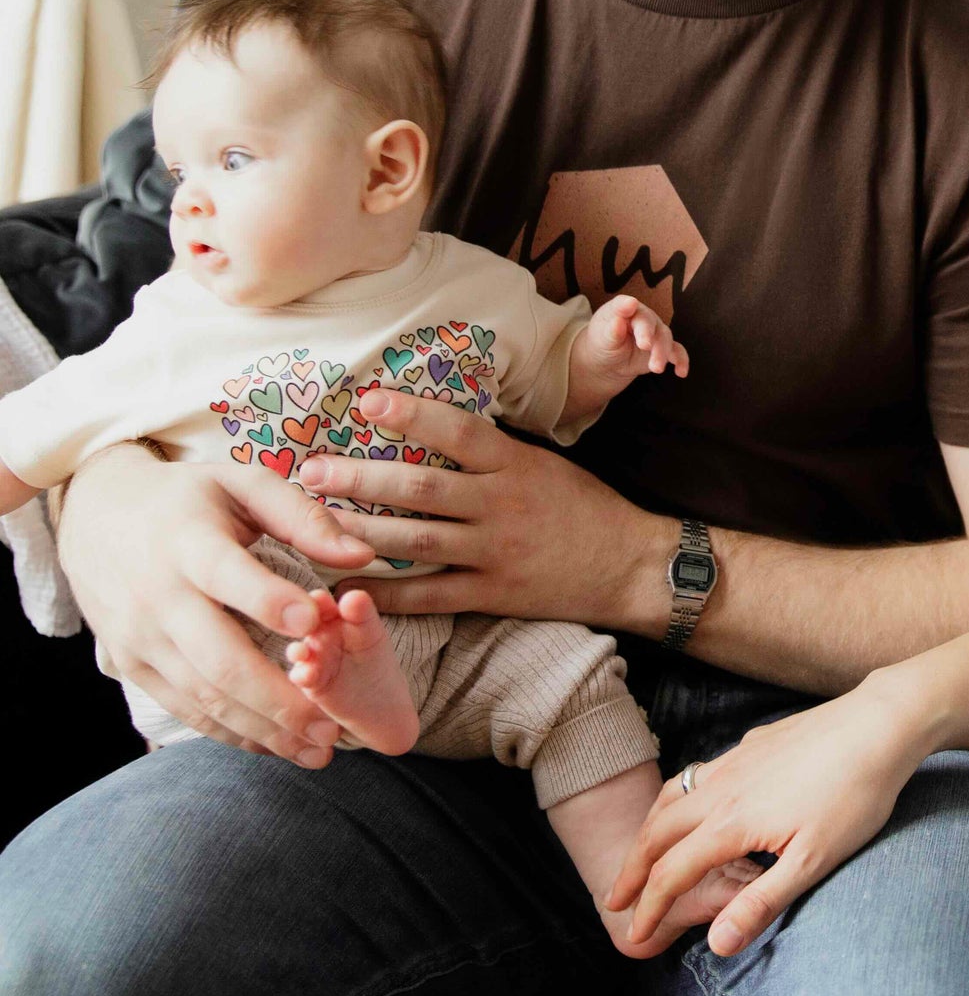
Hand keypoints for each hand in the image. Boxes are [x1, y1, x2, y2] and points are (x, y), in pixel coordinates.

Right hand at [57, 445, 374, 761]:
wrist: (95, 514)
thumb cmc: (188, 497)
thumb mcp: (242, 484)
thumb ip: (304, 518)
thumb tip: (363, 556)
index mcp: (187, 543)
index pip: (228, 576)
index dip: (270, 601)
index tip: (316, 623)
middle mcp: (158, 597)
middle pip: (217, 658)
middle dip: (278, 697)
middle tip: (331, 727)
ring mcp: (139, 638)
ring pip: (203, 695)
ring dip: (261, 728)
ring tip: (315, 750)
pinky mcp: (131, 665)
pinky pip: (183, 707)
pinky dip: (228, 731)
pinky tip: (272, 745)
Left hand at [294, 388, 667, 624]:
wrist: (629, 564)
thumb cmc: (585, 508)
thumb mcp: (545, 464)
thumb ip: (494, 453)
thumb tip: (436, 428)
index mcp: (516, 464)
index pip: (457, 431)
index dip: (411, 414)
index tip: (367, 402)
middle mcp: (502, 504)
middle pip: (421, 487)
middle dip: (361, 478)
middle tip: (312, 470)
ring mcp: (496, 551)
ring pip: (416, 539)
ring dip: (360, 529)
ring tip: (313, 521)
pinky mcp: (493, 592)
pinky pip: (430, 593)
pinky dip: (386, 591)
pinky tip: (347, 584)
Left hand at [581, 294, 688, 382]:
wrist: (609, 362)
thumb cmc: (603, 343)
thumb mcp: (602, 338)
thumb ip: (611, 330)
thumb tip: (618, 321)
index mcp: (623, 309)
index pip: (625, 305)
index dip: (627, 305)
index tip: (630, 305)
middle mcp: (643, 317)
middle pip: (649, 322)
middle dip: (648, 334)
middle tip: (644, 346)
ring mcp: (656, 332)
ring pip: (664, 338)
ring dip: (662, 352)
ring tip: (656, 369)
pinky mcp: (664, 348)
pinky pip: (676, 352)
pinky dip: (681, 360)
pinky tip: (681, 372)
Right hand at [607, 671, 936, 956]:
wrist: (879, 723)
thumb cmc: (854, 794)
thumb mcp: (814, 861)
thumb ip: (762, 902)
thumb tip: (717, 944)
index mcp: (731, 822)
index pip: (673, 873)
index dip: (650, 908)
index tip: (634, 935)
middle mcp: (723, 787)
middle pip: (658, 831)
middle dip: (633, 868)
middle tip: (615, 897)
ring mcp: (736, 759)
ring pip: (675, 794)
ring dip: (650, 828)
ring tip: (642, 851)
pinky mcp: (754, 743)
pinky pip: (700, 772)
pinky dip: (680, 796)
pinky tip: (696, 800)